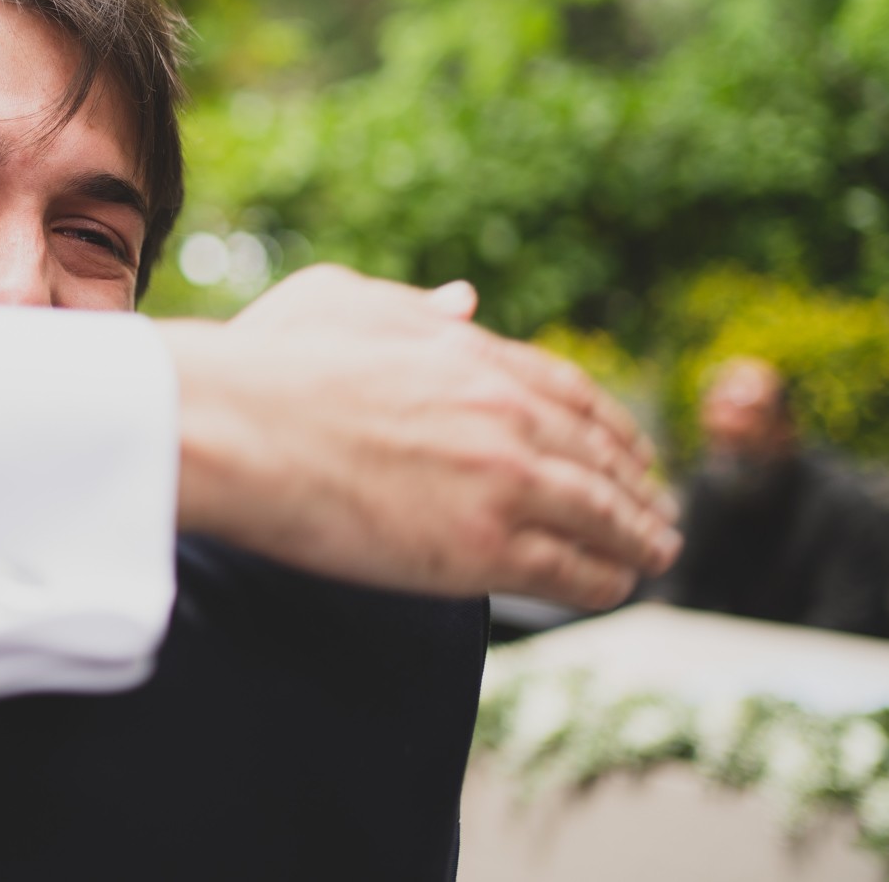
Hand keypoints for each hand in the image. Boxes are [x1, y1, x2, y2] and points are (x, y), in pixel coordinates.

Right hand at [162, 264, 678, 610]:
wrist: (231, 426)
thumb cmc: (265, 365)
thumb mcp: (342, 301)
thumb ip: (414, 307)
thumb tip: (464, 301)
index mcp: (470, 355)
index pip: (568, 392)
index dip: (611, 425)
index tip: (629, 447)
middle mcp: (503, 414)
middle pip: (600, 454)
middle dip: (638, 485)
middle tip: (657, 508)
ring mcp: (501, 481)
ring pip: (602, 517)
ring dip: (638, 538)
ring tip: (655, 554)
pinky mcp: (482, 549)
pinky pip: (570, 572)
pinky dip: (603, 582)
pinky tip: (614, 587)